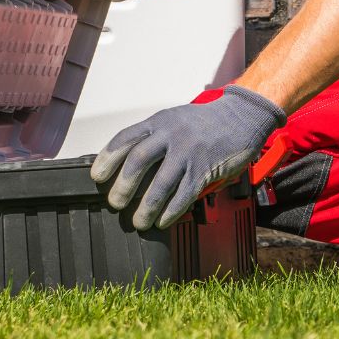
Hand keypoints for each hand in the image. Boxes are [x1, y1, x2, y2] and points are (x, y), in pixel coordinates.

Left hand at [90, 85, 285, 229]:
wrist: (241, 116)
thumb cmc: (204, 123)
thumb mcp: (173, 120)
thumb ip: (153, 138)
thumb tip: (127, 165)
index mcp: (159, 122)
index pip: (126, 138)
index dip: (108, 159)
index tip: (97, 176)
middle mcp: (171, 135)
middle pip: (139, 161)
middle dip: (123, 186)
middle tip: (115, 203)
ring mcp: (189, 152)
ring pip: (161, 183)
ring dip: (146, 206)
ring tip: (138, 222)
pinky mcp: (205, 169)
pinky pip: (184, 194)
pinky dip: (170, 211)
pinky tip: (162, 221)